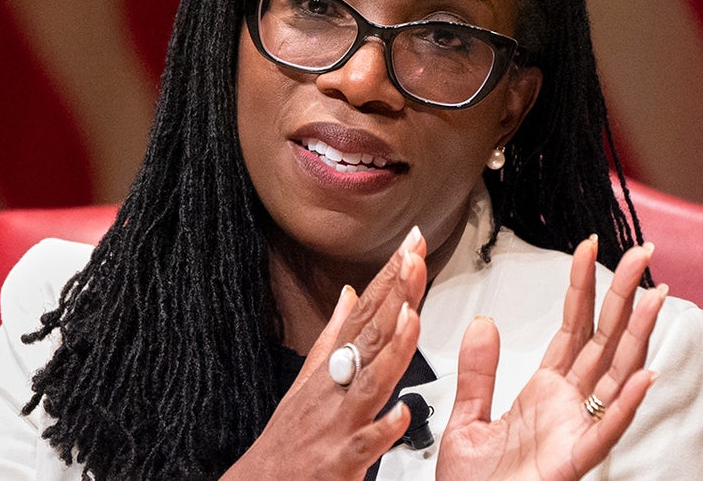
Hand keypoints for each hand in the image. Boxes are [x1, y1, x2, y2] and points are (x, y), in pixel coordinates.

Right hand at [223, 227, 430, 479]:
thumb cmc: (288, 437)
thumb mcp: (307, 378)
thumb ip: (333, 335)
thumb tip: (350, 294)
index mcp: (331, 367)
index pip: (364, 312)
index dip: (388, 277)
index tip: (410, 244)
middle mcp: (334, 388)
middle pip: (368, 336)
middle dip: (394, 296)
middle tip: (414, 258)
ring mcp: (336, 422)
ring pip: (369, 383)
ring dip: (391, 350)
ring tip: (413, 317)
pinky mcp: (339, 460)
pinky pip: (365, 444)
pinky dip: (383, 428)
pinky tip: (403, 411)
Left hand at [437, 237, 665, 480]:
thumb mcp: (468, 418)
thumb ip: (479, 371)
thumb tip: (485, 322)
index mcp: (545, 391)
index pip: (572, 327)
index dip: (582, 287)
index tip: (589, 248)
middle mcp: (568, 406)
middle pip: (604, 340)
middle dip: (623, 296)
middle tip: (642, 254)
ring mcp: (576, 431)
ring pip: (616, 376)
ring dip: (637, 337)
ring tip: (655, 298)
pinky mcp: (573, 461)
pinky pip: (605, 431)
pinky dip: (626, 405)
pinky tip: (645, 376)